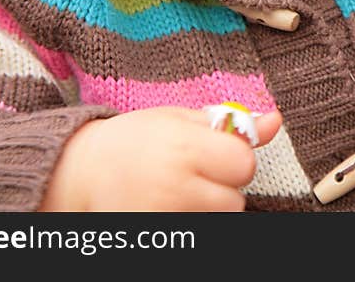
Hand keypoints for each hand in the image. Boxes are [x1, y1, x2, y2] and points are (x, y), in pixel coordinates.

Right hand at [40, 106, 282, 210]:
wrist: (80, 172)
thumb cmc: (134, 139)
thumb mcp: (179, 118)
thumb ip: (229, 123)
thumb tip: (275, 121)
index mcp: (183, 146)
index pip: (243, 164)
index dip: (236, 158)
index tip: (218, 153)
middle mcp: (174, 184)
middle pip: (234, 200)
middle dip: (223, 188)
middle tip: (195, 174)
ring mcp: (163, 216)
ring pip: (217, 221)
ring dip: (208, 208)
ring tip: (179, 190)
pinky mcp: (156, 236)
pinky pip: (195, 233)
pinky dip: (190, 221)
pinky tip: (168, 206)